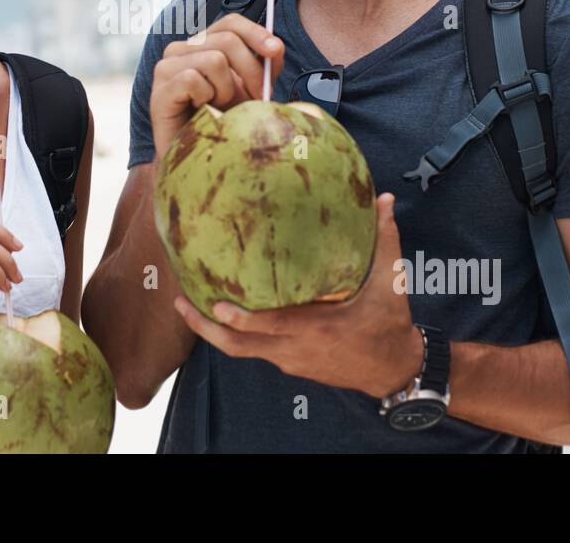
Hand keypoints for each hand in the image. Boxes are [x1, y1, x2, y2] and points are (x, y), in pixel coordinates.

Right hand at [149, 12, 284, 157]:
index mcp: (202, 45)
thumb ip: (263, 67)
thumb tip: (276, 48)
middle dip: (251, 71)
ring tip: (219, 107)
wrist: (198, 159)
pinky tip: (202, 112)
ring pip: (214, 60)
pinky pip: (194, 79)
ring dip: (226, 90)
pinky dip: (206, 98)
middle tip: (258, 99)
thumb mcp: (250, 91)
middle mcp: (180, 49)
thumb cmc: (223, 122)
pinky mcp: (159, 89)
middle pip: (228, 40)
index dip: (256, 33)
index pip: (230, 23)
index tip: (276, 51)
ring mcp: (166, 67)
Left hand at [171, 193, 423, 397]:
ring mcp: (288, 360)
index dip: (243, 320)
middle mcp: (295, 348)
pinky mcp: (288, 364)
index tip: (216, 305)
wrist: (392, 370)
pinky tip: (218, 313)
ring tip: (184, 305)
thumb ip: (385, 239)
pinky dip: (231, 334)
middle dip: (204, 327)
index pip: (271, 327)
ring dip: (210, 331)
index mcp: (316, 329)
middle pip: (238, 345)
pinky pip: (251, 350)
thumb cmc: (388, 324)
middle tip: (178, 301)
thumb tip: (386, 198)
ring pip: (239, 350)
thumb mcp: (391, 282)